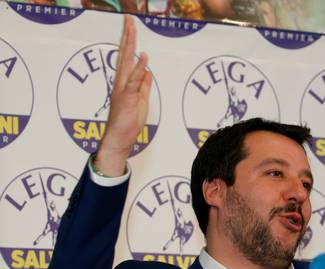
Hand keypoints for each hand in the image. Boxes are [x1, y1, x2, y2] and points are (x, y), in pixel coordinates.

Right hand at [95, 15, 151, 175]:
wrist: (120, 138)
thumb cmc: (129, 123)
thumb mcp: (141, 101)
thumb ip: (144, 86)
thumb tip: (148, 71)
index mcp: (124, 83)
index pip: (127, 58)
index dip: (129, 42)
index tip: (131, 26)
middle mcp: (121, 82)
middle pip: (124, 54)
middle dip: (127, 36)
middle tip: (129, 19)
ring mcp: (122, 89)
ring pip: (126, 62)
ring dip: (130, 44)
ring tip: (131, 28)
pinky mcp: (127, 97)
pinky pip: (134, 81)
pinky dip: (139, 68)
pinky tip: (143, 56)